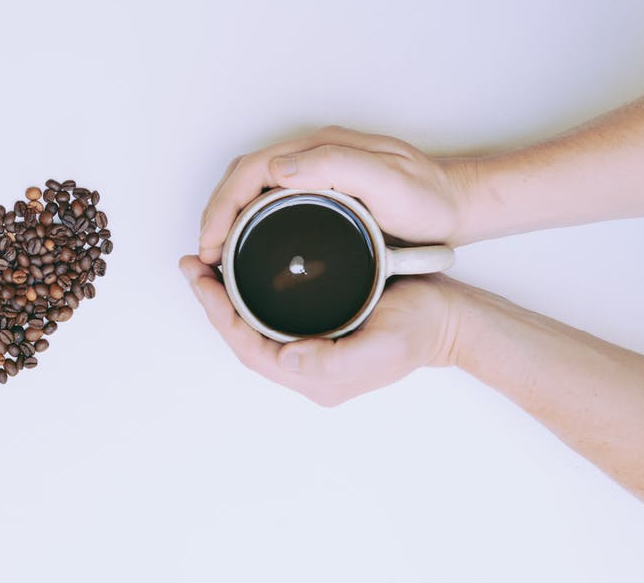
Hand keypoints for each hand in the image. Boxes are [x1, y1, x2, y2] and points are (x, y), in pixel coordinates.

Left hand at [179, 256, 461, 405]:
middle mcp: (305, 366)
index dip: (219, 316)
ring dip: (224, 297)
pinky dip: (246, 293)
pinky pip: (268, 314)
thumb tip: (287, 358)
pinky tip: (236, 270)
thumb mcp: (384, 347)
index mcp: (314, 377)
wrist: (452, 319)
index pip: (248, 348)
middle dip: (212, 303)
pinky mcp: (317, 327)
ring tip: (203, 266)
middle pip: (242, 336)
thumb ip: (334, 361)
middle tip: (191, 266)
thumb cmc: (421, 329)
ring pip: (251, 325)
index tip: (202, 281)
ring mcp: (310, 348)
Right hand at [198, 126, 471, 263]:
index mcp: (320, 149)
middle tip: (205, 253)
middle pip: (244, 178)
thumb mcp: (387, 181)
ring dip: (228, 218)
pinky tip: (246, 246)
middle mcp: (313, 156)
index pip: (251, 170)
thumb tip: (276, 168)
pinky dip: (248, 222)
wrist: (459, 206)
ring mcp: (316, 173)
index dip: (223, 205)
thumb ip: (335, 166)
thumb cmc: (430, 199)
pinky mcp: (322, 191)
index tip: (211, 241)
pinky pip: (270, 202)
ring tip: (216, 253)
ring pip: (253, 190)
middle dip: (215, 213)